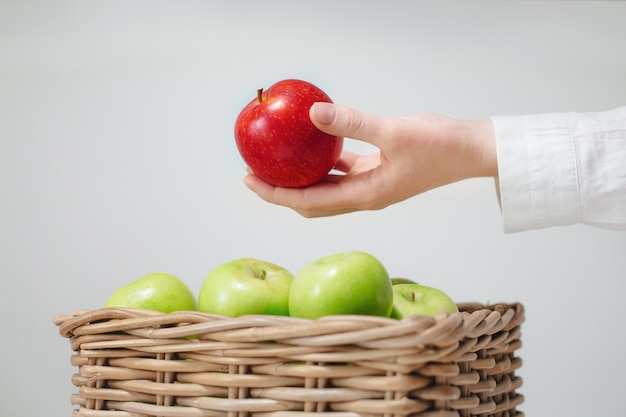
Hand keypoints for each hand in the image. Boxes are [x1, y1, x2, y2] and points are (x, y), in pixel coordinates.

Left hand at [243, 102, 496, 216]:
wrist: (473, 152)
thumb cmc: (441, 146)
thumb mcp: (393, 131)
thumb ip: (352, 123)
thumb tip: (313, 113)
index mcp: (366, 196)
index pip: (309, 202)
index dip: (276, 194)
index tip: (249, 180)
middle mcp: (365, 196)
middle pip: (311, 201)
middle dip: (280, 191)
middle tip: (254, 172)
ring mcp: (371, 186)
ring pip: (325, 188)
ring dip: (300, 178)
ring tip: (276, 160)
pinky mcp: (378, 172)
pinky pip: (341, 171)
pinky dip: (322, 162)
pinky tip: (312, 144)